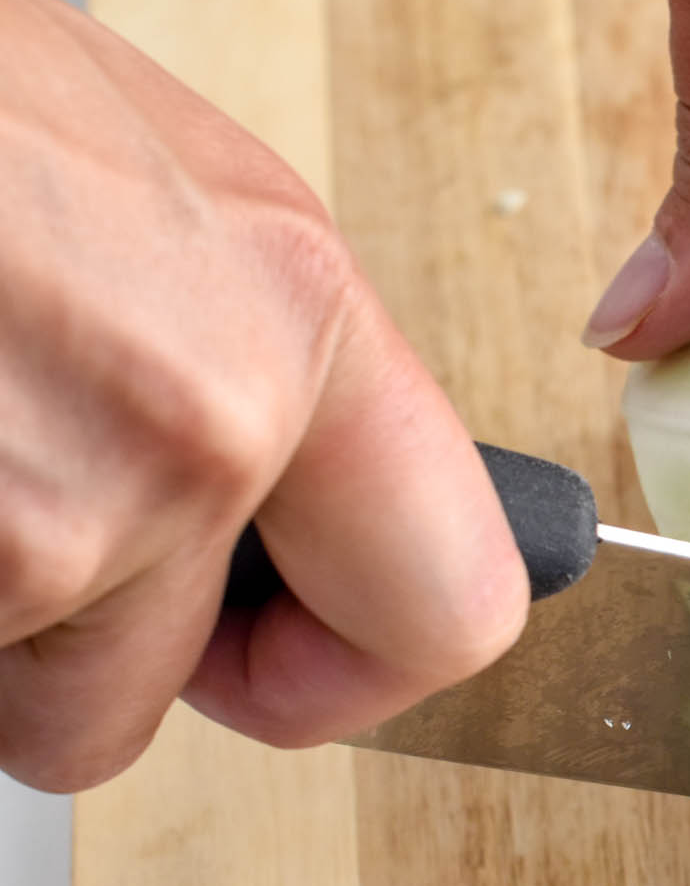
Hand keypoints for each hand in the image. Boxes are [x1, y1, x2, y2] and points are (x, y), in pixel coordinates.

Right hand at [0, 0, 526, 791]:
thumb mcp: (165, 182)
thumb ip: (260, 355)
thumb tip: (303, 483)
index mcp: (300, 315)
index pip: (450, 610)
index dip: (345, 665)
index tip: (275, 650)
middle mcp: (204, 422)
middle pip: (147, 703)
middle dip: (81, 661)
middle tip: (25, 534)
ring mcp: (50, 508)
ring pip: (6, 690)